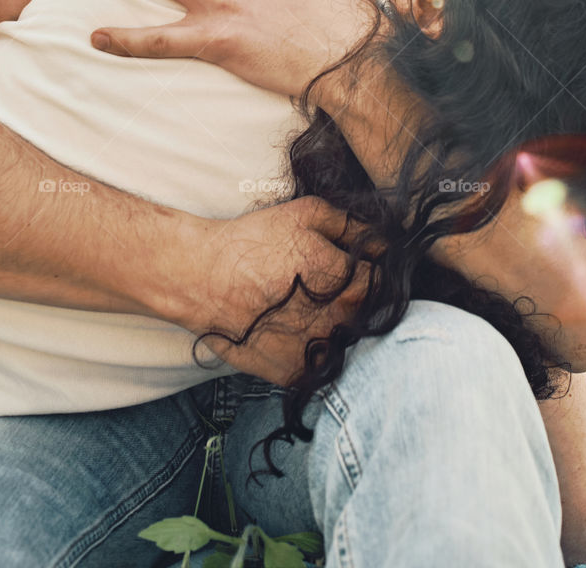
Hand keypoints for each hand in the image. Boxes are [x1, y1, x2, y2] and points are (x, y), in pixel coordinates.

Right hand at [177, 196, 376, 384]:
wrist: (201, 277)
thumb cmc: (253, 241)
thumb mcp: (306, 213)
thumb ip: (352, 225)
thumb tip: (383, 241)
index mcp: (344, 280)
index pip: (380, 281)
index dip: (369, 270)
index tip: (353, 266)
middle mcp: (334, 320)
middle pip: (366, 314)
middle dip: (355, 300)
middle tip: (326, 287)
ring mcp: (313, 350)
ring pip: (346, 343)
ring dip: (337, 328)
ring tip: (308, 310)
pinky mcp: (291, 372)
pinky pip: (320, 368)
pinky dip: (314, 353)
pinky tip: (293, 331)